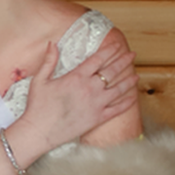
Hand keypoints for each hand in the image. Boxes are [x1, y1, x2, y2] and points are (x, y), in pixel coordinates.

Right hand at [17, 41, 137, 152]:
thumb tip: (52, 44)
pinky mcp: (98, 118)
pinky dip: (127, 103)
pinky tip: (133, 98)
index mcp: (77, 77)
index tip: (117, 45)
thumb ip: (49, 61)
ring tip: (136, 75)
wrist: (40, 130)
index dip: (109, 50)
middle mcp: (90, 88)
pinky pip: (118, 109)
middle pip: (112, 71)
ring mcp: (96, 103)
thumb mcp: (40, 80)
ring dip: (129, 80)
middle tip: (132, 55)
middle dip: (124, 61)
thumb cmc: (38, 106)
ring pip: (119, 89)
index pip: (98, 59)